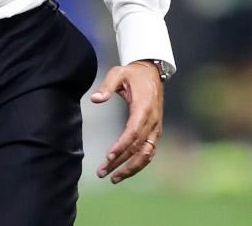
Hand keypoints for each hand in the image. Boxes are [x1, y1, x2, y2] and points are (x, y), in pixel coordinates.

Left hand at [90, 60, 163, 183]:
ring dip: (131, 169)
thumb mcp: (118, 73)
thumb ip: (107, 86)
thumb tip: (95, 99)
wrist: (152, 73)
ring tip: (113, 178)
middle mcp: (153, 121)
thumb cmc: (132, 74)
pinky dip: (138, 164)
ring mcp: (156, 128)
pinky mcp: (155, 132)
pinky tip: (125, 171)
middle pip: (138, 148)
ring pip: (146, 155)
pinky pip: (148, 152)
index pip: (134, 132)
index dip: (122, 146)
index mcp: (144, 108)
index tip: (109, 156)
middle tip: (103, 173)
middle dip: (121, 163)